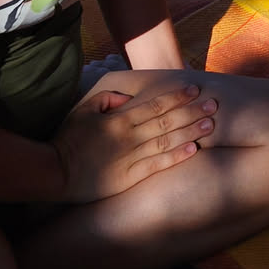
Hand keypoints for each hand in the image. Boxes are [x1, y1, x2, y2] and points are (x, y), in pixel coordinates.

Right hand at [51, 82, 216, 202]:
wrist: (55, 173)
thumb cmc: (67, 141)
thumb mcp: (83, 111)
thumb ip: (106, 99)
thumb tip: (128, 97)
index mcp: (119, 119)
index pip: (154, 105)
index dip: (177, 97)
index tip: (195, 90)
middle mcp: (129, 136)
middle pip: (167, 121)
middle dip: (192, 112)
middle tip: (214, 105)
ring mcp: (130, 157)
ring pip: (166, 141)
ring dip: (190, 132)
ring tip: (211, 125)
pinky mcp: (130, 177)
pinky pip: (158, 164)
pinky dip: (176, 156)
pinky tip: (193, 149)